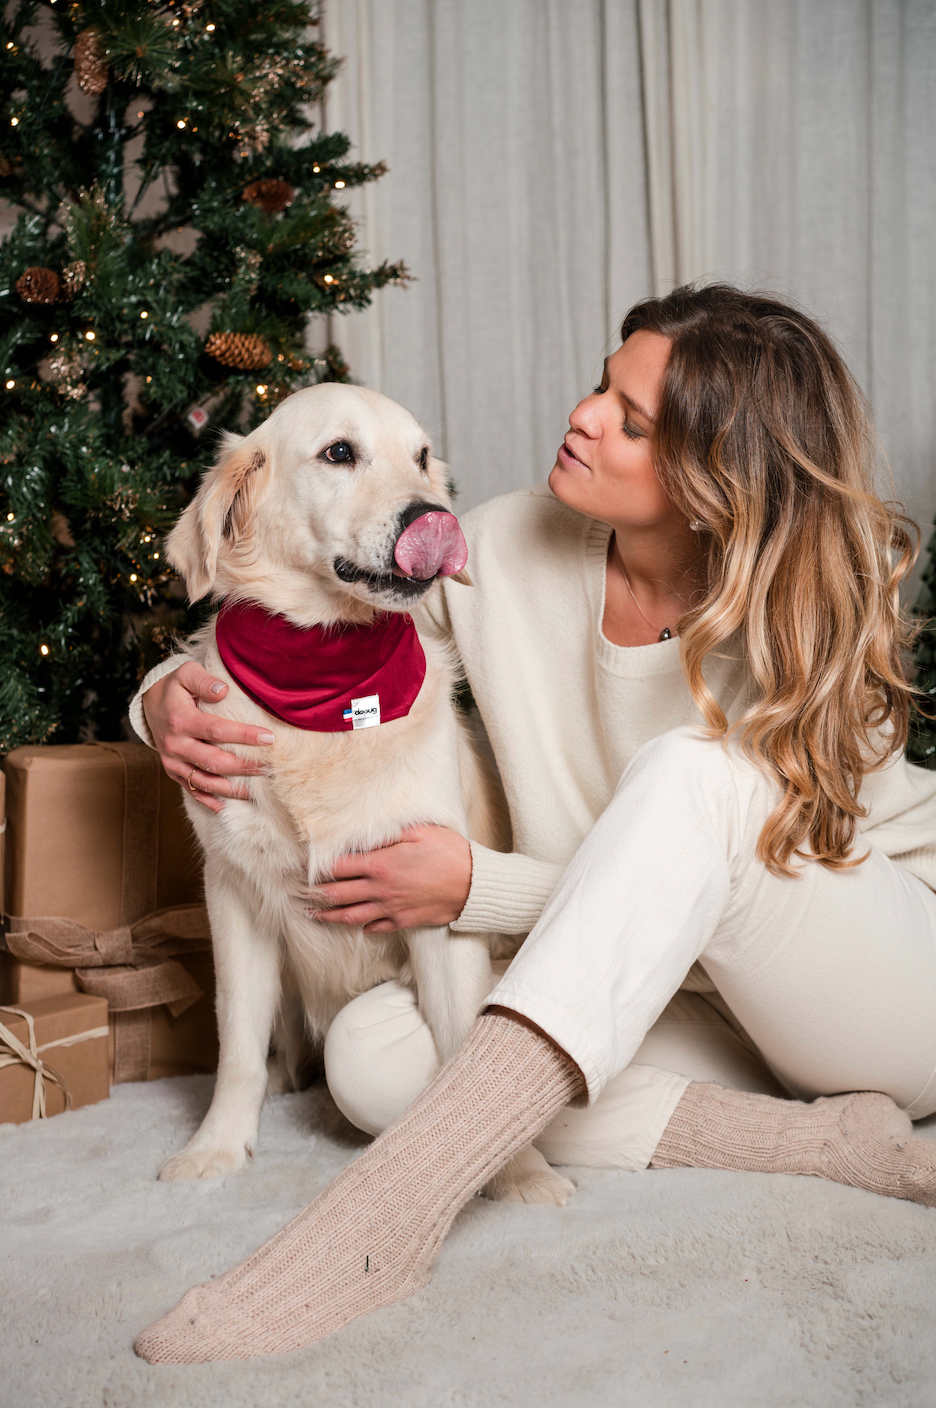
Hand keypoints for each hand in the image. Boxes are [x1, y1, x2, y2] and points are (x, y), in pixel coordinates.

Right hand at [142, 661, 274, 812]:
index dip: (244, 735)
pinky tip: (228, 805)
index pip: (217, 730)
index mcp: (180, 720)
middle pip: (214, 761)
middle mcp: (175, 745)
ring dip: (232, 788)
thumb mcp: (186, 674)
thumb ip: (204, 681)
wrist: (152, 706)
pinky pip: (193, 790)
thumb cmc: (177, 688)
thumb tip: (223, 691)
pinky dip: (210, 800)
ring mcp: (173, 762)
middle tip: (270, 767)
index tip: (269, 738)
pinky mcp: (173, 772)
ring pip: (205, 781)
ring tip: (258, 788)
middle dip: (244, 766)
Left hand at [310, 825, 471, 933]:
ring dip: (328, 916)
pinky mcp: (403, 921)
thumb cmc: (450, 853)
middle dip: (313, 894)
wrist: (473, 886)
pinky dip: (362, 926)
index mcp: (381, 864)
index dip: (317, 866)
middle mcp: (380, 888)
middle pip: (337, 893)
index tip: (300, 866)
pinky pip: (375, 927)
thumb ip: (389, 833)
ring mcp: (390, 908)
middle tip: (296, 893)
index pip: (339, 866)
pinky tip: (356, 925)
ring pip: (350, 915)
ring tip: (312, 915)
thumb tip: (366, 834)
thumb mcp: (419, 832)